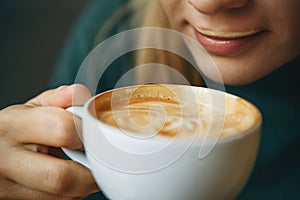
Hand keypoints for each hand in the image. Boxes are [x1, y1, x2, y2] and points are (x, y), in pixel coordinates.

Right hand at [0, 84, 98, 199]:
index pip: (61, 129)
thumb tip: (81, 93)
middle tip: (101, 161)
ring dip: (83, 184)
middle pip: (61, 176)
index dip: (87, 132)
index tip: (97, 133)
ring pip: (60, 196)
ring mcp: (8, 186)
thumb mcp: (30, 107)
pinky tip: (70, 177)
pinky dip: (71, 192)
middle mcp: (6, 159)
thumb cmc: (13, 127)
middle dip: (90, 171)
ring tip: (84, 167)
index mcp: (11, 126)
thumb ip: (57, 99)